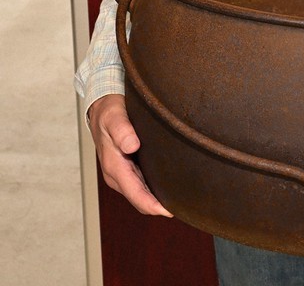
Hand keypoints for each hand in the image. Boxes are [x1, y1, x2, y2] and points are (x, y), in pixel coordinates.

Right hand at [88, 94, 172, 216]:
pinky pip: (141, 186)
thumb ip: (122, 131)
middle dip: (159, 207)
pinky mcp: (127, 169)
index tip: (170, 210)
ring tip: (180, 201)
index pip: (135, 194)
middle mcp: (117, 175)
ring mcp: (122, 174)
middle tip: (184, 207)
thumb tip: (131, 146)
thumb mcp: (114, 117)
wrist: (101, 110)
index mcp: (114, 166)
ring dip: (157, 201)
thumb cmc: (108, 113)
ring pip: (141, 195)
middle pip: (140, 200)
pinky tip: (169, 188)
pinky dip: (153, 192)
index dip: (153, 205)